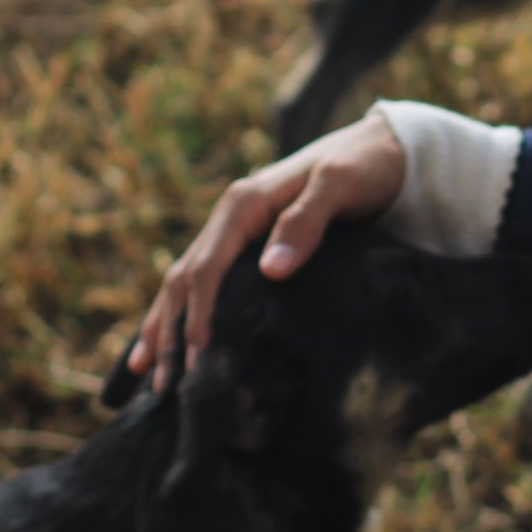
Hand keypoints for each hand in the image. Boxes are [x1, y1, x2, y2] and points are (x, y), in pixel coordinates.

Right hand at [133, 111, 407, 389]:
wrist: (383, 148)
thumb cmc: (363, 166)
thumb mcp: (340, 185)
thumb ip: (306, 222)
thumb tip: (271, 270)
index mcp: (243, 204)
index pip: (207, 268)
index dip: (198, 313)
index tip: (197, 355)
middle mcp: (230, 217)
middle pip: (185, 280)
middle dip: (170, 331)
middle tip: (164, 384)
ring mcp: (235, 231)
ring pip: (185, 284)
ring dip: (165, 327)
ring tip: (147, 374)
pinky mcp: (248, 244)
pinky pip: (205, 282)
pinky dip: (183, 313)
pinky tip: (171, 343)